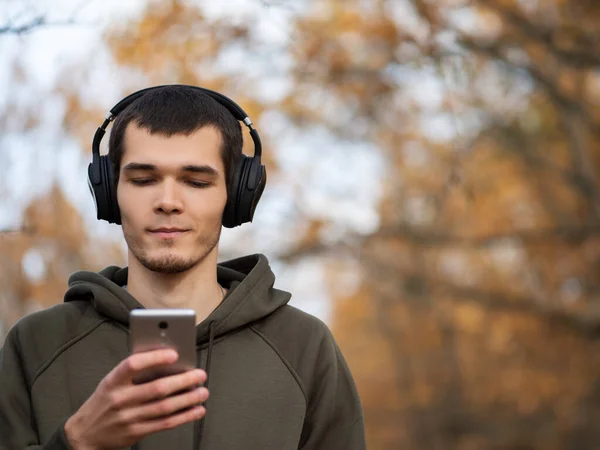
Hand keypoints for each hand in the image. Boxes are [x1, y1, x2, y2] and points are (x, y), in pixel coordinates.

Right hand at [64, 349, 207, 449]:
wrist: (85, 433)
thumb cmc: (104, 401)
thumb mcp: (111, 382)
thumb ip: (134, 372)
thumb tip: (167, 361)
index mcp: (112, 381)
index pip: (132, 365)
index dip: (154, 358)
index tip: (174, 354)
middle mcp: (120, 399)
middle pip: (157, 388)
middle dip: (183, 381)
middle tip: (200, 375)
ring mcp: (128, 417)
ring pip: (165, 407)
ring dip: (188, 399)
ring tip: (203, 392)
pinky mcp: (136, 432)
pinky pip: (165, 423)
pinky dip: (184, 416)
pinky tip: (196, 410)